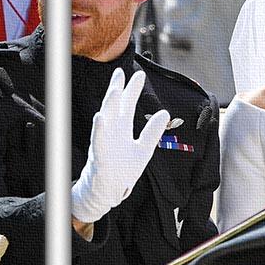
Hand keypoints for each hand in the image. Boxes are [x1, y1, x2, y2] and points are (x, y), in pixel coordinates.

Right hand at [71, 68, 169, 223]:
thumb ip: (153, 132)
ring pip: (106, 119)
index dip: (133, 89)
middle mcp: (112, 131)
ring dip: (110, 105)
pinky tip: (100, 117)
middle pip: (114, 106)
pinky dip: (100, 129)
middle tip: (120, 72)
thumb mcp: (144, 149)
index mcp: (122, 128)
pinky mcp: (100, 156)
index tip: (140, 74)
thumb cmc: (123, 169)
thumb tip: (165, 113)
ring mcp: (105, 142)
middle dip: (117, 89)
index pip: (127, 104)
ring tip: (115, 90)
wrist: (109, 191)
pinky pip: (99, 140)